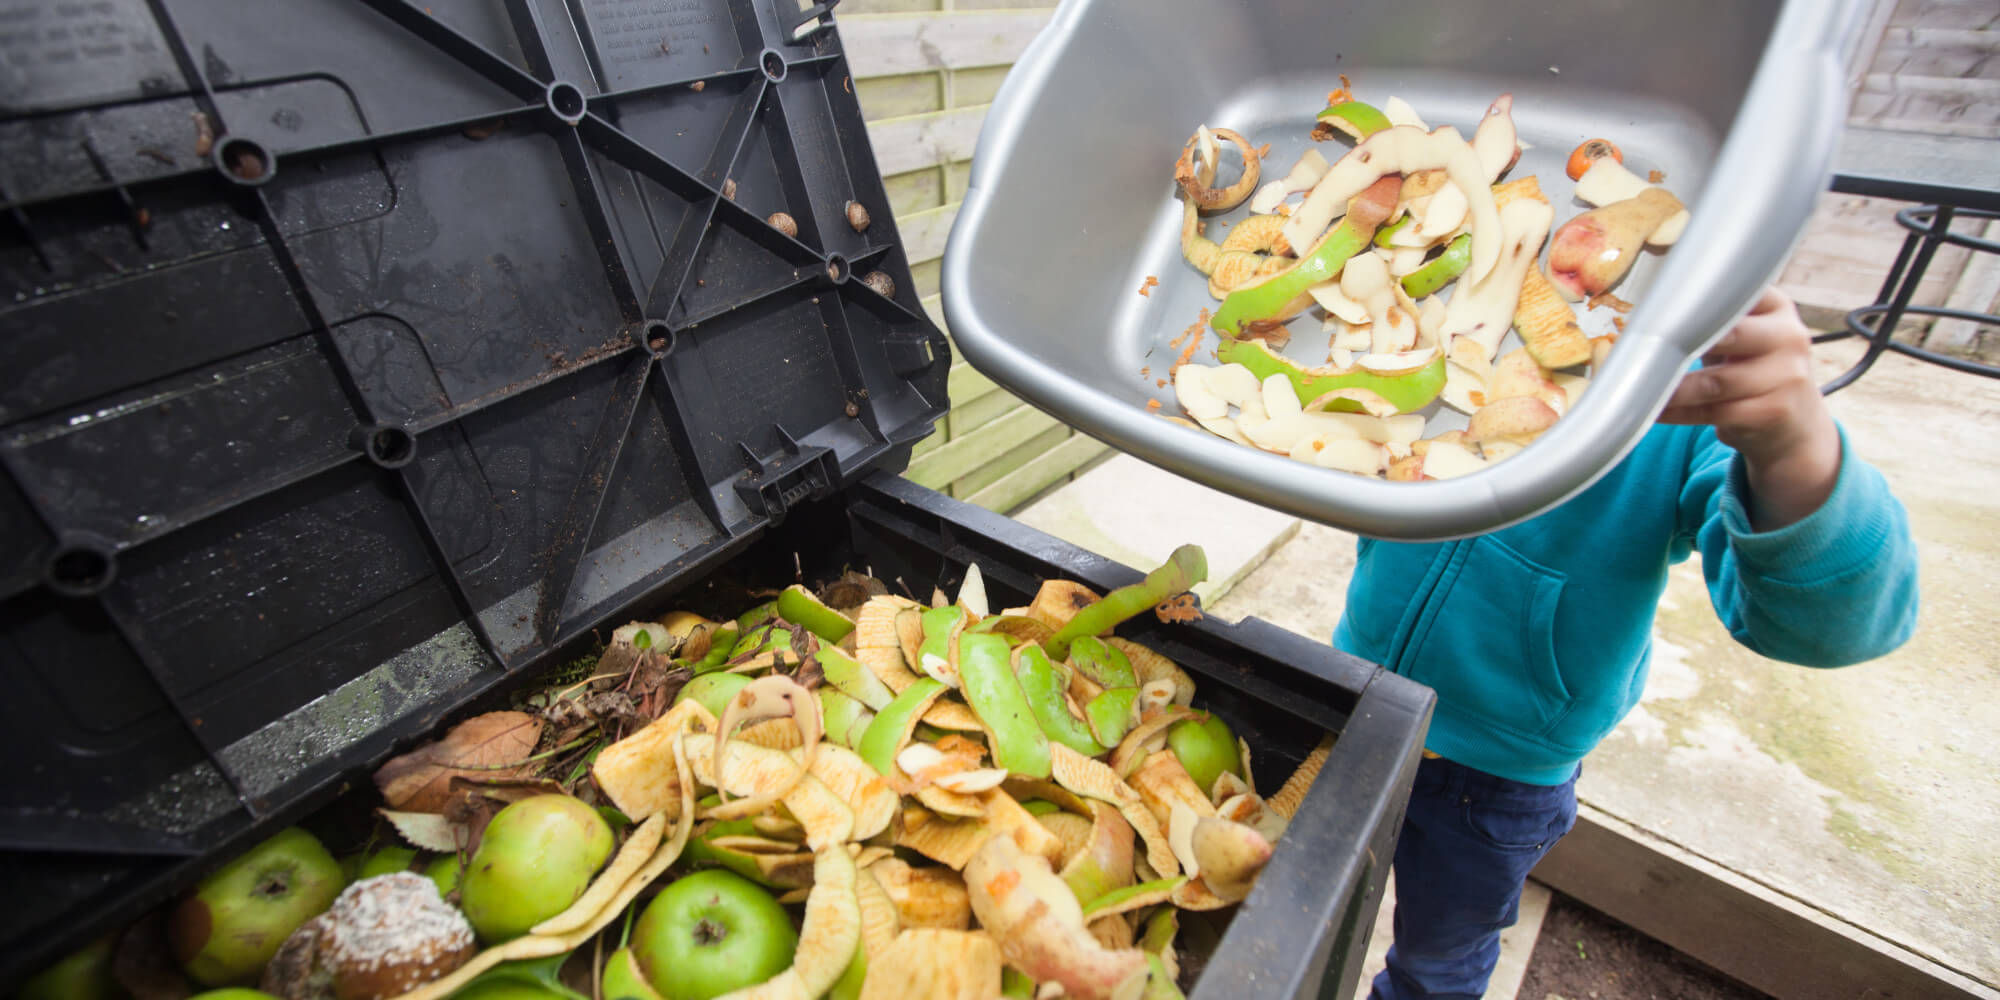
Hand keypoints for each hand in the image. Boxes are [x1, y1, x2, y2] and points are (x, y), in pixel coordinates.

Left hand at [1657, 286, 1840, 529]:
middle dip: (1683, 342)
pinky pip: (1714, 413)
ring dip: (1672, 388)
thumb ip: (1713, 316)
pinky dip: (1678, 413)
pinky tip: (1654, 410)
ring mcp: (1787, 377)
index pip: (1737, 292)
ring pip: (1715, 382)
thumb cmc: (1753, 368)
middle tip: (1643, 346)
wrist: (1794, 423)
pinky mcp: (1773, 413)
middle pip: (1730, 335)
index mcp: (1777, 307)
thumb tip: (1650, 306)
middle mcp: (1789, 337)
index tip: (1660, 305)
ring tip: (1638, 386)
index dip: (1697, 299)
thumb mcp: (1746, 334)